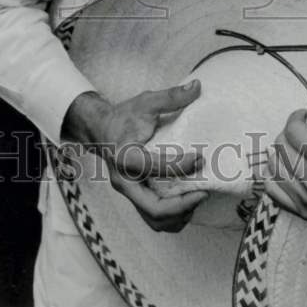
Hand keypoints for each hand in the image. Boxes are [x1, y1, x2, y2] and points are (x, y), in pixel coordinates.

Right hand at [62, 84, 207, 231]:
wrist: (102, 130)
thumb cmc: (124, 117)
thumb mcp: (145, 102)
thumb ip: (170, 96)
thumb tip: (197, 86)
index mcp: (125, 157)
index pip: (156, 168)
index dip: (182, 165)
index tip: (200, 156)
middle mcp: (124, 181)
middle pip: (154, 208)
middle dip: (183, 204)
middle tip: (204, 192)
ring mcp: (128, 193)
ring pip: (154, 220)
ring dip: (179, 214)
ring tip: (198, 197)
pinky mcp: (135, 198)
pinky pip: (154, 218)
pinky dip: (173, 216)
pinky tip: (188, 200)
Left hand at [264, 102, 306, 220]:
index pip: (293, 132)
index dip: (297, 119)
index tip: (306, 118)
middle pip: (281, 147)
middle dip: (290, 134)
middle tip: (304, 134)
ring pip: (274, 165)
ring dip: (283, 152)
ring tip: (300, 149)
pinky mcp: (304, 213)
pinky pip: (272, 187)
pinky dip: (278, 173)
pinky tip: (294, 166)